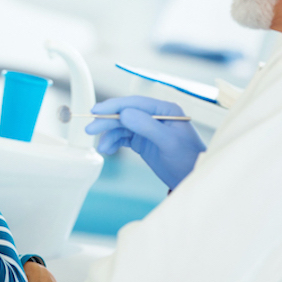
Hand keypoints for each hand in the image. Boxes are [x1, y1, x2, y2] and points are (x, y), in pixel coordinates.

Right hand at [85, 96, 205, 189]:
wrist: (191, 178)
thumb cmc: (187, 159)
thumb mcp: (168, 142)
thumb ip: (147, 126)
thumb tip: (124, 113)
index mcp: (164, 110)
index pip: (135, 103)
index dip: (114, 106)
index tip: (96, 111)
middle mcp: (155, 116)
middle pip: (125, 114)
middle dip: (107, 122)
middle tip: (90, 130)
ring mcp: (148, 128)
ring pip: (121, 127)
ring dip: (110, 135)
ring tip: (103, 148)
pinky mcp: (143, 141)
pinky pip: (123, 138)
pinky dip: (114, 143)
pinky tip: (108, 150)